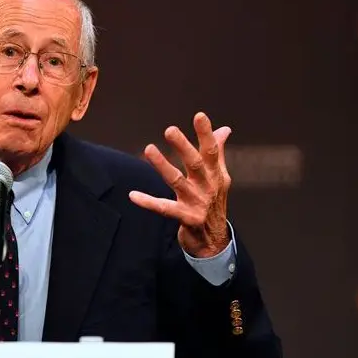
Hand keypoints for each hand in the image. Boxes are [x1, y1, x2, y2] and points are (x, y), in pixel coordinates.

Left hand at [129, 112, 232, 256]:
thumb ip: (218, 152)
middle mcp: (207, 186)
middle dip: (183, 147)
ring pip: (177, 181)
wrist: (214, 241)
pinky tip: (133, 195)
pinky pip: (164, 208)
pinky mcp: (186, 218)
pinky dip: (148, 202)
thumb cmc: (213, 203)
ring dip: (162, 165)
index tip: (199, 116)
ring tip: (148, 149)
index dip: (206, 133)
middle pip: (195, 163)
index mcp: (215, 174)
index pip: (211, 150)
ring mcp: (197, 203)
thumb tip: (225, 130)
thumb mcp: (219, 177)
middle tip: (170, 130)